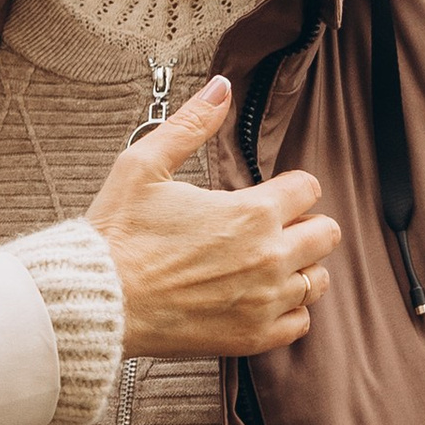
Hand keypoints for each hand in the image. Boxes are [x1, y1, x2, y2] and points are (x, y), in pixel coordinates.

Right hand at [86, 77, 342, 359]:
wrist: (98, 300)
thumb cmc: (117, 233)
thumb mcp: (145, 164)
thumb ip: (191, 123)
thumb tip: (221, 87)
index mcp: (252, 212)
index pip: (309, 188)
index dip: (289, 187)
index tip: (268, 195)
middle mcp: (270, 257)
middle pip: (326, 234)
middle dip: (304, 224)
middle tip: (271, 228)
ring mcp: (265, 301)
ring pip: (319, 280)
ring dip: (300, 267)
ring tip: (265, 263)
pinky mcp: (252, 336)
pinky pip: (300, 322)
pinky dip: (287, 310)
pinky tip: (260, 298)